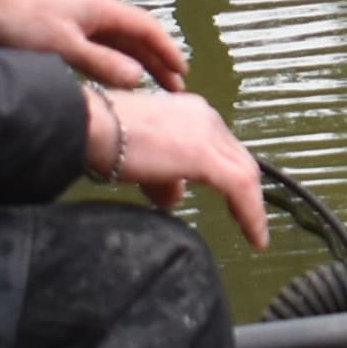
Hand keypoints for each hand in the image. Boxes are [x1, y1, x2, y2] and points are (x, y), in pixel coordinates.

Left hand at [0, 0, 185, 90]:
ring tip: (156, 86)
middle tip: (177, 87)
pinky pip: (103, 45)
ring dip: (140, 62)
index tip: (184, 72)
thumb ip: (102, 63)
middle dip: (159, 60)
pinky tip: (119, 78)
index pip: (147, 27)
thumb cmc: (20, 23)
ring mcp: (80, 17)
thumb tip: (139, 78)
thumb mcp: (64, 47)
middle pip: (137, 35)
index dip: (168, 50)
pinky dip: (118, 62)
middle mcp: (95, 9)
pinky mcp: (65, 28)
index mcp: (101, 7)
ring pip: (121, 41)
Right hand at [82, 83, 268, 247]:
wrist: (92, 126)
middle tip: (249, 219)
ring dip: (252, 206)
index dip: (231, 176)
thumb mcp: (143, 159)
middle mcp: (204, 116)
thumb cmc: (104, 137)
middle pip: (240, 159)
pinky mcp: (205, 155)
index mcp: (190, 112)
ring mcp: (207, 133)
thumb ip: (165, 177)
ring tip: (254, 233)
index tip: (235, 199)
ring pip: (246, 173)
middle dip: (247, 192)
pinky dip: (252, 214)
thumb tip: (175, 196)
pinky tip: (254, 235)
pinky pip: (241, 189)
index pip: (223, 146)